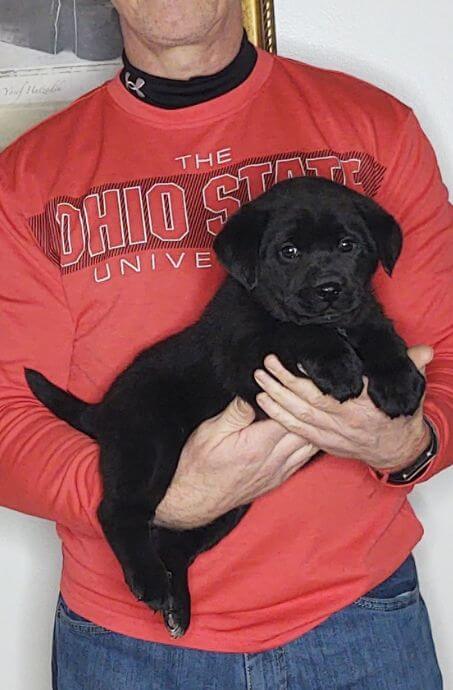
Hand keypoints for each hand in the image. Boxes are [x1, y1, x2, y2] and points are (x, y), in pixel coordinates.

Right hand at [155, 397, 317, 528]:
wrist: (195, 500)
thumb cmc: (199, 466)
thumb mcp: (211, 431)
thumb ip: (236, 412)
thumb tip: (254, 392)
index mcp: (258, 445)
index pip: (289, 416)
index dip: (293, 397)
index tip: (291, 382)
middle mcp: (274, 461)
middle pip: (307, 431)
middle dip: (307, 410)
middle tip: (305, 392)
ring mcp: (279, 472)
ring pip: (311, 446)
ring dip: (312, 428)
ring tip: (310, 410)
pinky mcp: (279, 479)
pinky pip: (305, 459)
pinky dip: (310, 443)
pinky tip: (308, 432)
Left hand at [253, 345, 432, 472]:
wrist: (397, 449)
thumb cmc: (399, 414)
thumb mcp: (410, 387)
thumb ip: (411, 365)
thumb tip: (423, 351)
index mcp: (363, 404)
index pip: (331, 388)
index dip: (307, 376)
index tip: (292, 357)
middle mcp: (345, 420)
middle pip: (307, 400)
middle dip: (283, 381)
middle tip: (266, 363)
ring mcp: (333, 434)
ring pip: (298, 416)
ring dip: (275, 397)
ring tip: (260, 379)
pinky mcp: (325, 442)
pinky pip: (297, 430)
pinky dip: (279, 417)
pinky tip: (264, 403)